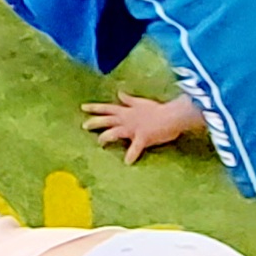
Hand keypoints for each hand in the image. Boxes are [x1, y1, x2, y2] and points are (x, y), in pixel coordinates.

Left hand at [81, 92, 198, 163]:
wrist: (173, 115)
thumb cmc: (159, 109)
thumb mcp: (141, 102)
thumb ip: (129, 100)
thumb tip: (120, 93)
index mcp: (127, 111)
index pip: (107, 108)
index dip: (94, 107)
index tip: (83, 107)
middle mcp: (127, 119)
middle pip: (106, 120)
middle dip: (94, 122)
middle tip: (84, 126)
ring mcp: (133, 129)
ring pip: (114, 132)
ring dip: (105, 138)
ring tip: (100, 143)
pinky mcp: (142, 138)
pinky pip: (135, 148)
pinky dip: (131, 156)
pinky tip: (127, 162)